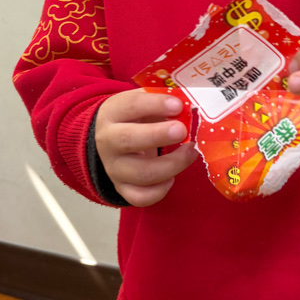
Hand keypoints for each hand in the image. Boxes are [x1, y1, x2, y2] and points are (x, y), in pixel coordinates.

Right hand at [95, 89, 196, 206]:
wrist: (109, 138)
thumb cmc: (134, 116)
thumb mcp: (142, 102)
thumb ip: (162, 101)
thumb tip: (189, 105)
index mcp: (112, 113)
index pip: (131, 106)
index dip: (155, 104)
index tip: (178, 105)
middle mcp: (108, 142)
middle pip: (128, 140)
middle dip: (158, 135)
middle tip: (182, 131)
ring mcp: (114, 168)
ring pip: (141, 173)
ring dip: (172, 164)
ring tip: (190, 152)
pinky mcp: (122, 188)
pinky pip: (140, 197)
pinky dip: (160, 190)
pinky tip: (172, 177)